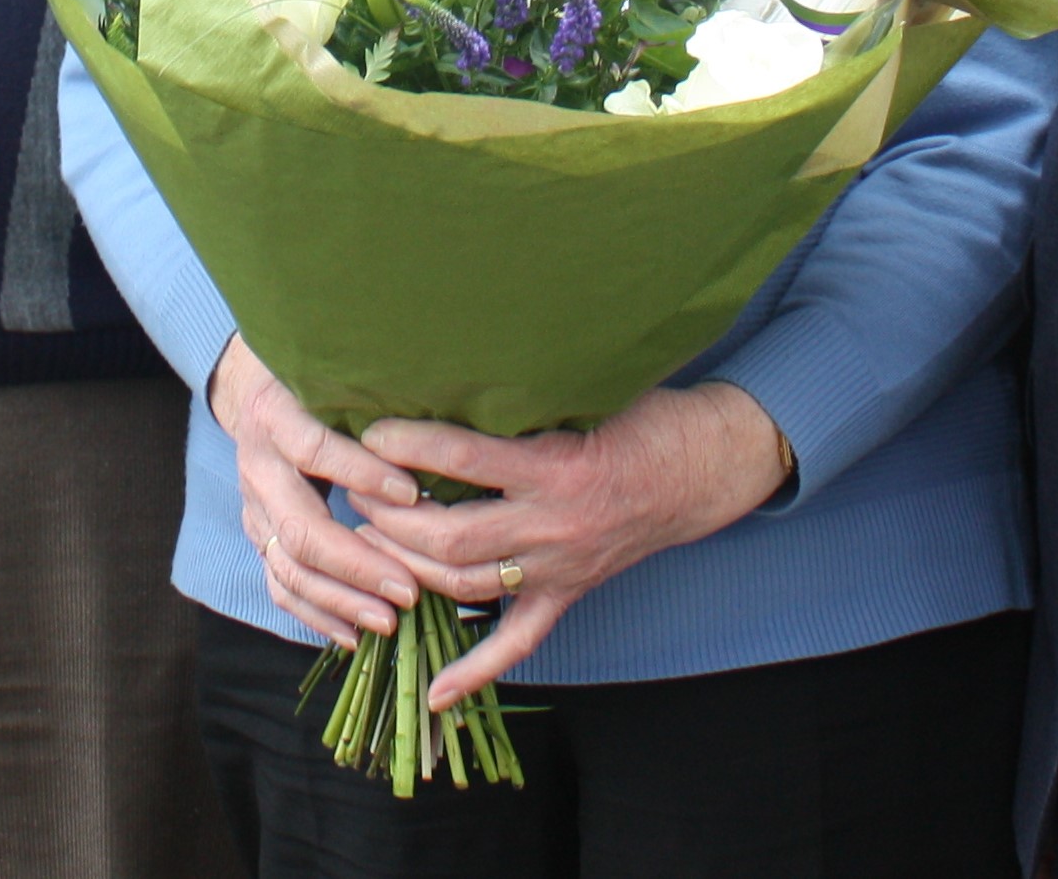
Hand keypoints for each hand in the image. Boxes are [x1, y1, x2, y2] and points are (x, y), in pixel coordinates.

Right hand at [211, 337, 425, 642]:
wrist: (252, 390)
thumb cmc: (315, 381)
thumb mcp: (337, 375)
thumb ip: (375, 398)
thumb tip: (435, 422)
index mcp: (276, 417)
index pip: (315, 449)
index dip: (362, 473)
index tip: (412, 493)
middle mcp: (258, 467)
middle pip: (302, 529)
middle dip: (359, 564)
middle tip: (409, 589)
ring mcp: (253, 508)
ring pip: (289, 569)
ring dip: (342, 601)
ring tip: (389, 620)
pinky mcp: (260, 537)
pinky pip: (282, 587)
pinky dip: (319, 616)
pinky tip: (355, 635)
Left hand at [349, 382, 784, 708]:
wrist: (703, 467)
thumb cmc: (642, 418)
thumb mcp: (586, 392)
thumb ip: (523, 393)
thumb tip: (449, 363)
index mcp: (555, 467)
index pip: (465, 457)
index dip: (409, 445)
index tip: (369, 432)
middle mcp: (553, 525)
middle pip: (450, 537)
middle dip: (391, 518)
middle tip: (353, 490)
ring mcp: (559, 568)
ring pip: (466, 586)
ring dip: (408, 568)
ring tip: (367, 540)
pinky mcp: (568, 594)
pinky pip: (517, 642)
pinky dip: (475, 671)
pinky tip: (435, 693)